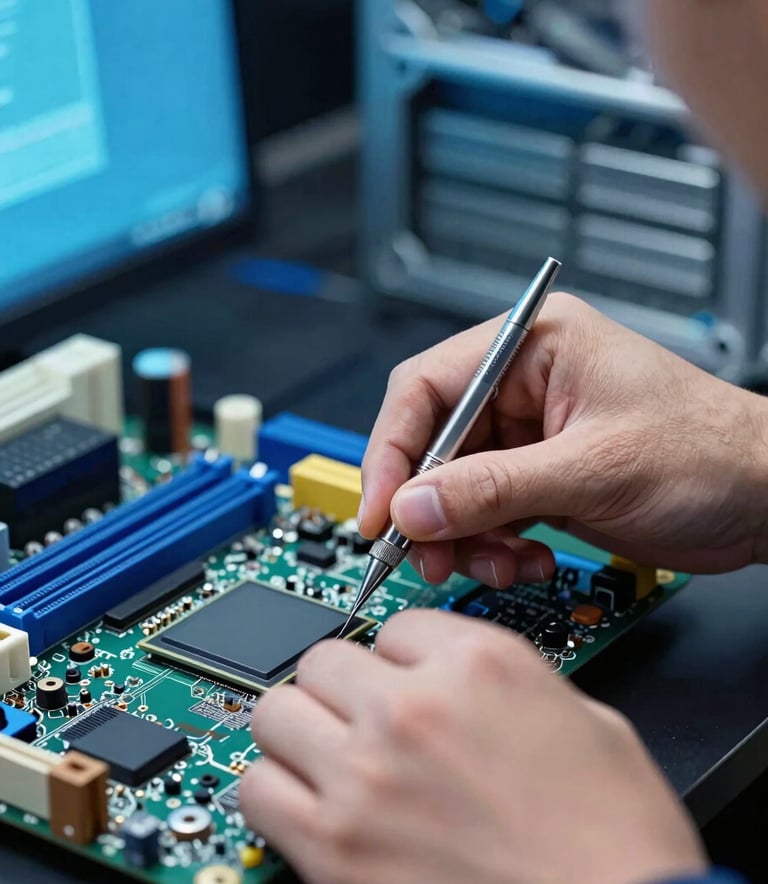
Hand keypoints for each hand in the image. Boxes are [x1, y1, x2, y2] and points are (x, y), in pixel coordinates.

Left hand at [241, 610, 706, 883]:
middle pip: (322, 658)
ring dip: (301, 731)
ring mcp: (364, 777)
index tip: (404, 681)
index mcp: (478, 664)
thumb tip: (460, 681)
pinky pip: (256, 790)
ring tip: (331, 759)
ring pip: (275, 712)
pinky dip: (275, 792)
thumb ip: (509, 681)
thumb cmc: (617, 841)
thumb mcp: (586, 721)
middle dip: (343, 687)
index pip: (394, 626)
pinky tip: (312, 806)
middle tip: (363, 719)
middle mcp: (412, 707)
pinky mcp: (333, 850)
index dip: (401, 658)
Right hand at [358, 292, 767, 582]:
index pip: (427, 388)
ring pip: (454, 487)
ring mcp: (528, 434)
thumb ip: (495, 488)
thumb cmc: (708, 453)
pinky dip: (492, 546)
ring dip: (462, 535)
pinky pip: (485, 513)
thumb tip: (412, 506)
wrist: (766, 500)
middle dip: (428, 506)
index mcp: (532, 346)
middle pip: (434, 443)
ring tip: (495, 564)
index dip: (393, 450)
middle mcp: (522, 384)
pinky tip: (526, 561)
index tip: (380, 509)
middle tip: (427, 554)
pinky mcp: (538, 476)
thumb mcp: (593, 469)